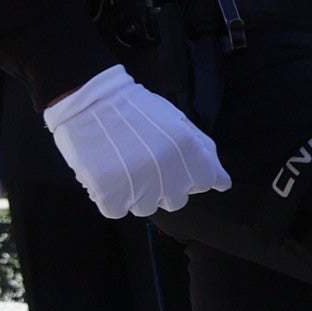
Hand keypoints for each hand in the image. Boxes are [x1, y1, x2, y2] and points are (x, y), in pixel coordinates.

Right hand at [42, 64, 229, 220]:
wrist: (89, 100)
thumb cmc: (135, 109)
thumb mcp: (178, 122)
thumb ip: (205, 152)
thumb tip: (222, 184)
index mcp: (191, 153)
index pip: (205, 183)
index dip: (188, 174)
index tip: (171, 162)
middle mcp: (171, 174)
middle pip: (175, 201)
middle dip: (161, 186)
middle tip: (142, 163)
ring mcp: (140, 186)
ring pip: (144, 208)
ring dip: (133, 193)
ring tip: (120, 167)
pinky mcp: (110, 194)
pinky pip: (115, 210)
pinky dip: (109, 198)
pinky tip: (105, 176)